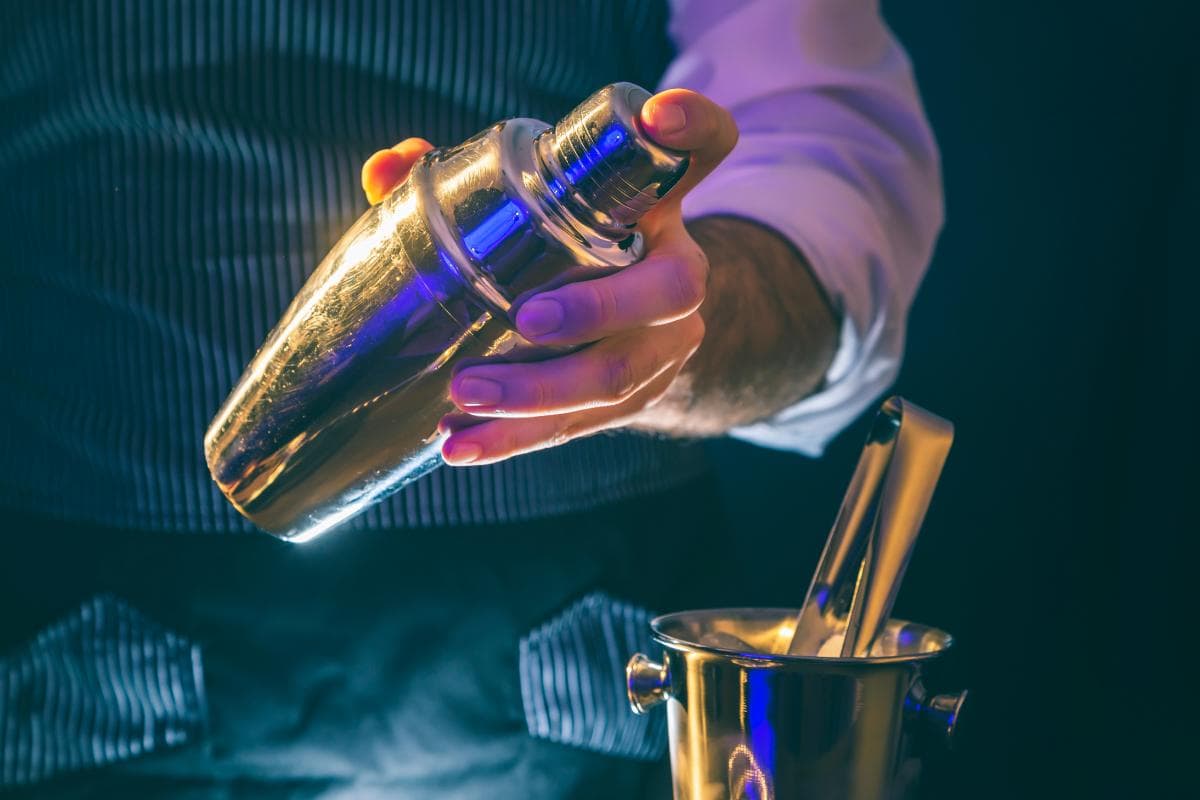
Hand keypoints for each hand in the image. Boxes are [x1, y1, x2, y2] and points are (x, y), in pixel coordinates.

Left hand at [360, 90, 737, 465]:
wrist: (630, 327)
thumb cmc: (571, 243)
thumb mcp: (544, 198)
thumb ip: (471, 175)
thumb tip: (387, 168)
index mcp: (661, 203)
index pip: (705, 146)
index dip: (691, 126)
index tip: (658, 117)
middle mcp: (680, 271)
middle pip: (669, 291)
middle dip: (596, 308)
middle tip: (524, 320)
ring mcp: (666, 345)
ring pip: (620, 375)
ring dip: (541, 394)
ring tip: (464, 400)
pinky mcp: (636, 402)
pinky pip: (583, 425)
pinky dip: (519, 438)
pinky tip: (462, 444)